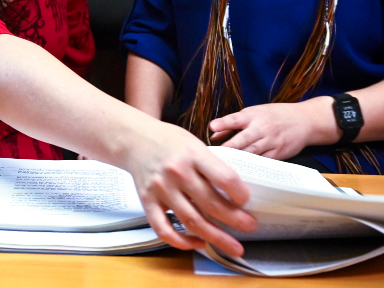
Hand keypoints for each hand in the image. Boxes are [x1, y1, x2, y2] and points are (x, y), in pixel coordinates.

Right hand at [121, 120, 256, 256]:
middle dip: (236, 220)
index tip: (247, 201)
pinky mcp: (148, 201)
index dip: (240, 194)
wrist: (133, 138)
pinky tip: (198, 242)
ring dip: (216, 237)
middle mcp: (177, 172)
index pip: (225, 178)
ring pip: (192, 221)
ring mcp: (161, 188)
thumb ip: (211, 165)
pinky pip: (164, 229)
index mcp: (193, 154)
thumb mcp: (194, 143)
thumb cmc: (168, 140)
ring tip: (234, 246)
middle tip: (250, 227)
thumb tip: (236, 192)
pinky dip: (182, 242)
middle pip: (212, 204)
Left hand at [209, 101, 325, 159]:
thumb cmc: (275, 115)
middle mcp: (262, 128)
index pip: (237, 119)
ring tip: (223, 166)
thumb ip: (234, 124)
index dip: (224, 123)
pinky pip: (263, 162)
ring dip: (239, 159)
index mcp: (254, 115)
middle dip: (230, 146)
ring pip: (253, 152)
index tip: (212, 127)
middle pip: (244, 139)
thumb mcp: (255, 113)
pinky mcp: (278, 154)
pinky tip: (241, 172)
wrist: (305, 121)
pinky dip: (252, 167)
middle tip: (216, 154)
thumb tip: (213, 134)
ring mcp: (271, 142)